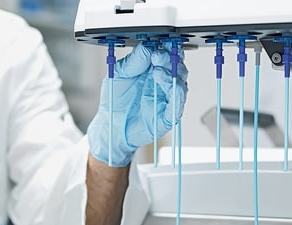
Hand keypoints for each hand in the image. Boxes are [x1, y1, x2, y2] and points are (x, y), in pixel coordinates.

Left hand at [87, 42, 187, 166]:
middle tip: (157, 55)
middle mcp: (163, 84)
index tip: (161, 42)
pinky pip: (178, 102)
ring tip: (157, 70)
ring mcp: (167, 99)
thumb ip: (133, 61)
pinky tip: (166, 83)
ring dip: (172, 73)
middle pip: (178, 66)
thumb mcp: (120, 74)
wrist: (111, 126)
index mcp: (153, 71)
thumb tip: (147, 47)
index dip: (167, 47)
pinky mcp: (169, 115)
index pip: (168, 55)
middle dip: (170, 58)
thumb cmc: (115, 102)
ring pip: (181, 82)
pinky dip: (176, 91)